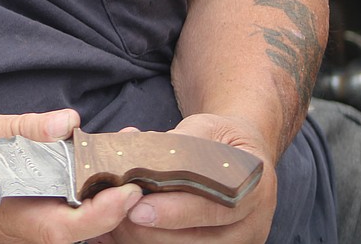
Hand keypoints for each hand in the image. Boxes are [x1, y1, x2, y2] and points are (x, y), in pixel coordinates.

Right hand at [0, 107, 142, 243]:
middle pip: (78, 229)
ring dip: (93, 196)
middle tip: (134, 161)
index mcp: (11, 218)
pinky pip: (49, 214)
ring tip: (113, 157)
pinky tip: (77, 165)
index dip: (107, 210)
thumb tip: (68, 123)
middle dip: (111, 200)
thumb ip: (22, 130)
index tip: (131, 185)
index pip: (72, 227)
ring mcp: (12, 230)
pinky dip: (70, 194)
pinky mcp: (8, 221)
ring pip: (66, 223)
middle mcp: (16, 232)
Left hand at [95, 114, 276, 243]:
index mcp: (252, 190)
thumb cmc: (222, 140)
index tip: (137, 209)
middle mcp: (249, 226)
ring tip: (108, 223)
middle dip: (147, 230)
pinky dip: (142, 241)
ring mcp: (234, 243)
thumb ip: (178, 143)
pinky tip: (117, 231)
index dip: (173, 211)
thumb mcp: (206, 129)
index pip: (211, 208)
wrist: (244, 156)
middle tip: (111, 212)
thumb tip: (139, 150)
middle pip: (194, 240)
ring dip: (141, 238)